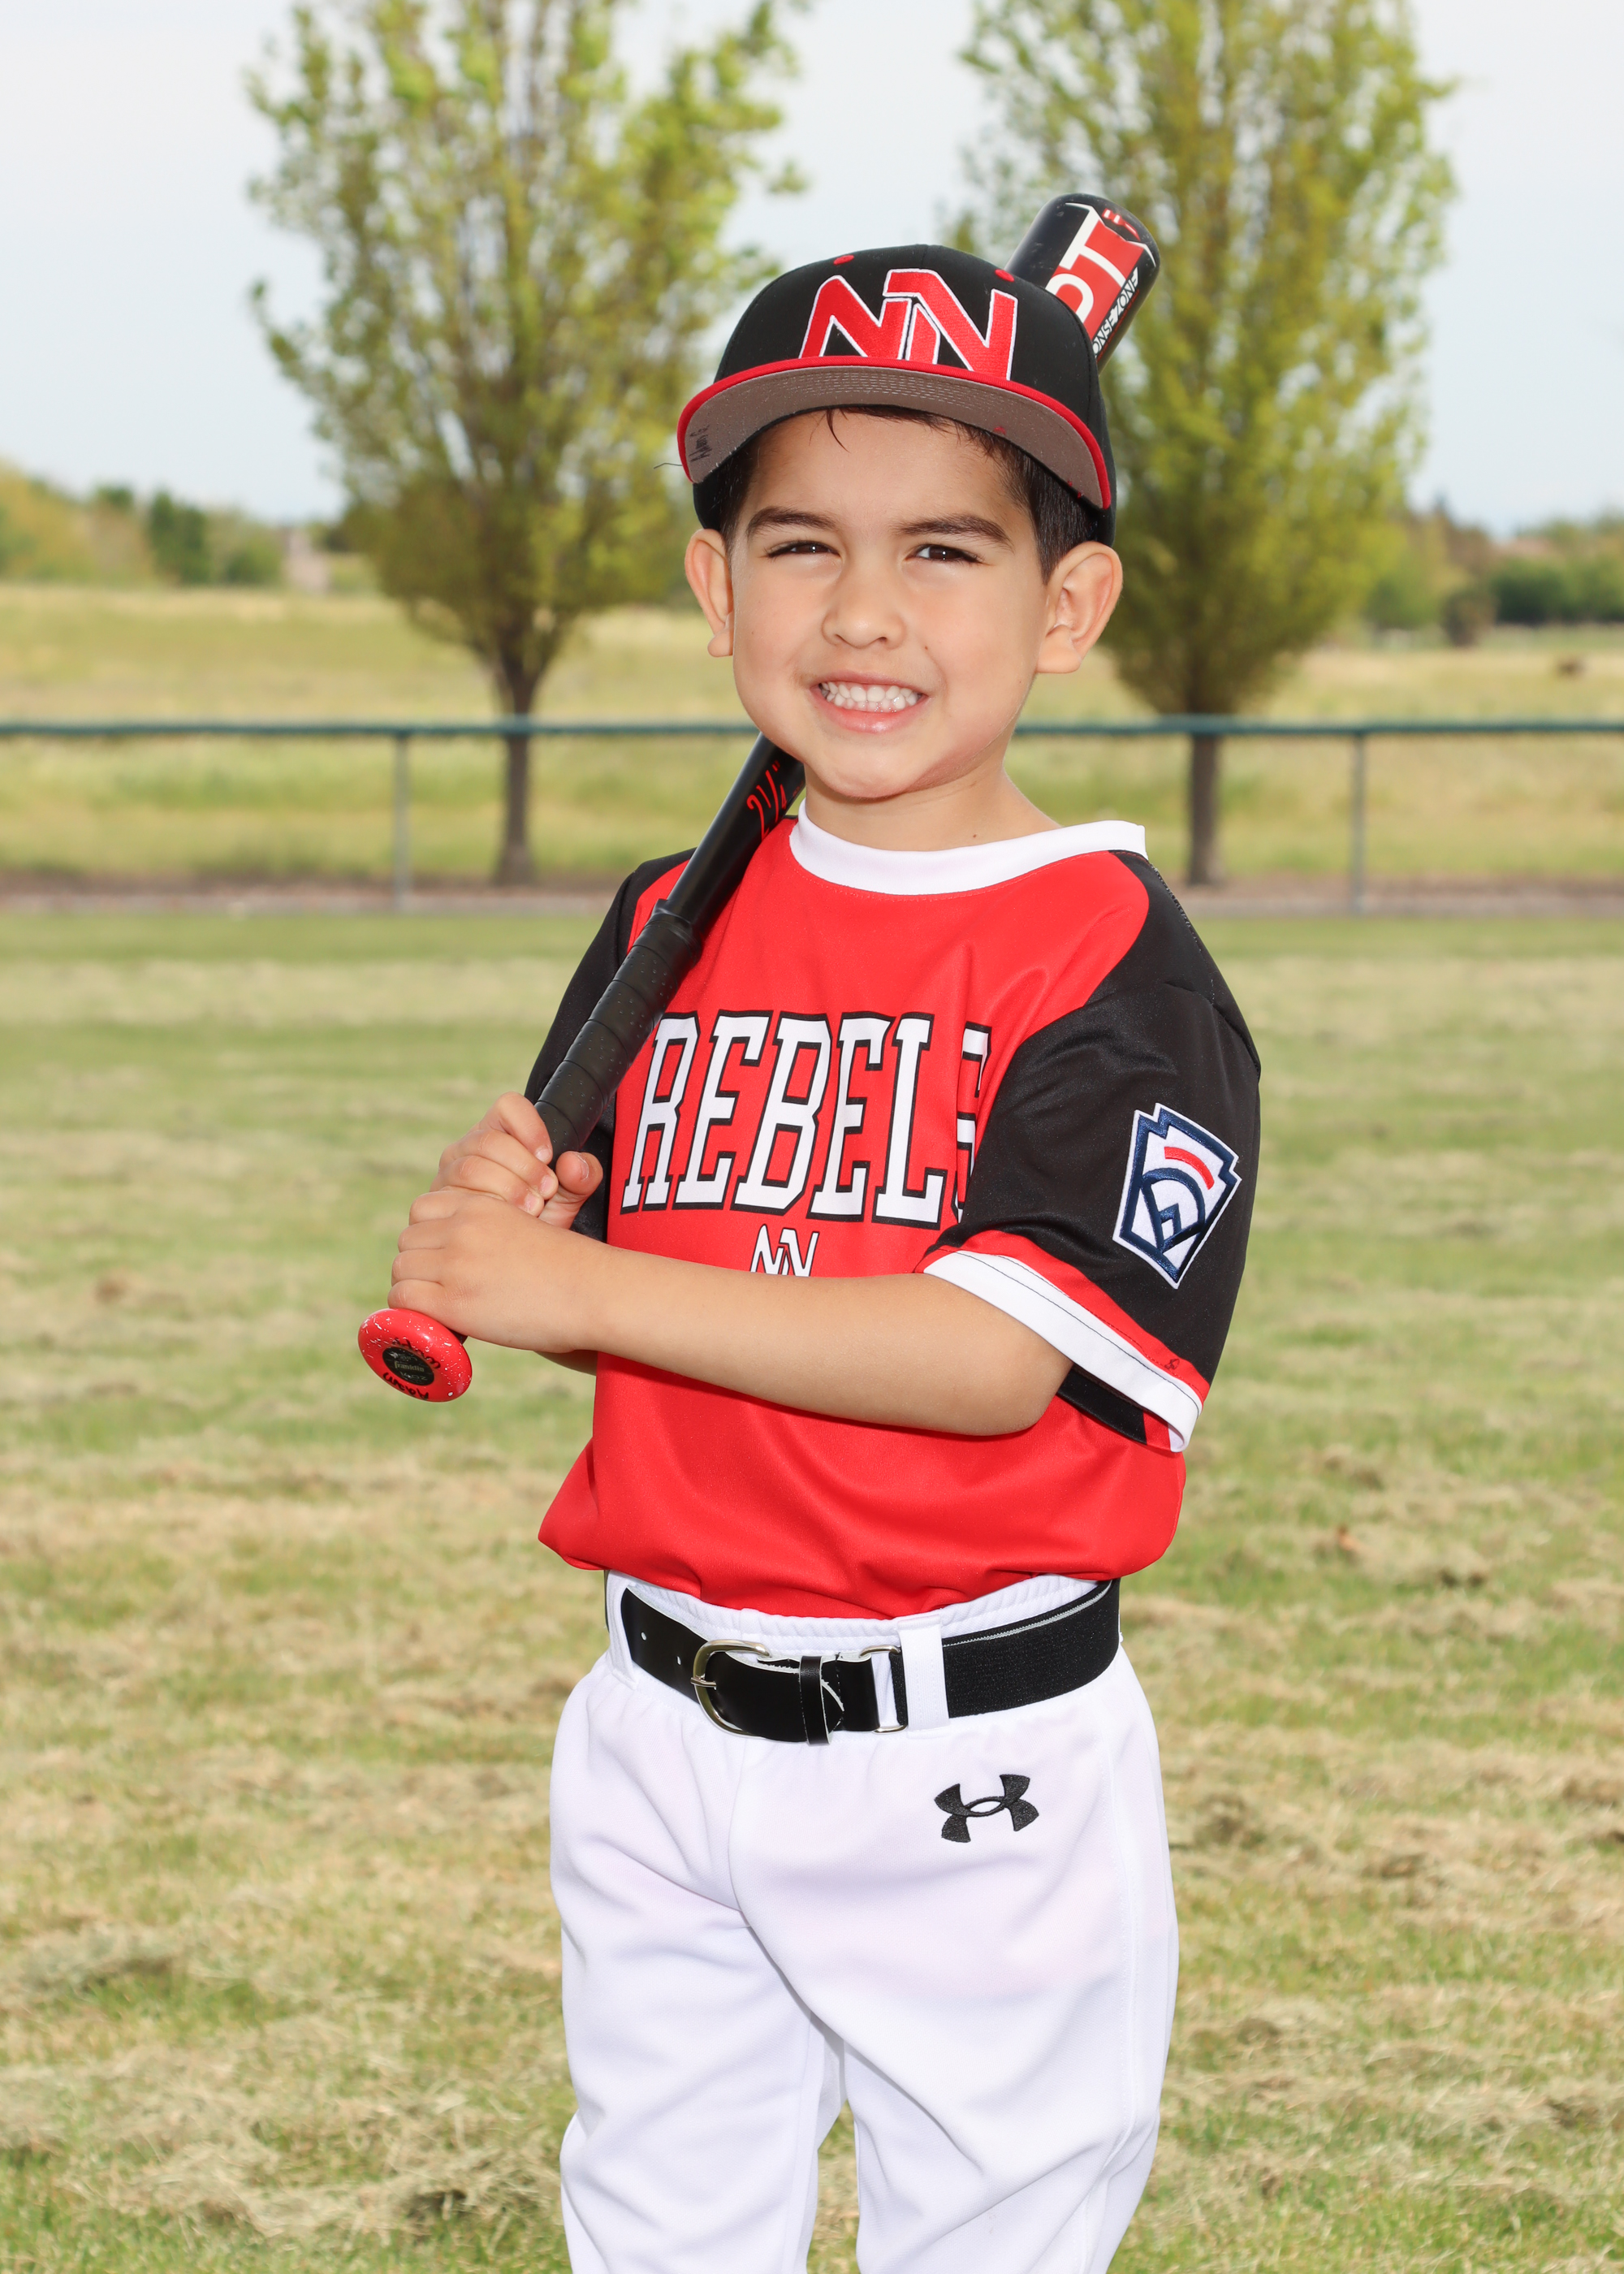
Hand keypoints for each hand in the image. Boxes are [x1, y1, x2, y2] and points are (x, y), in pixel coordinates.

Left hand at [390, 1186, 594, 1352]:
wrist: (593, 1292)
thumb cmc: (571, 1266)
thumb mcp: (533, 1223)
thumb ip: (500, 1225)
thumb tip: (486, 1246)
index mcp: (481, 1207)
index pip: (423, 1210)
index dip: (429, 1235)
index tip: (443, 1257)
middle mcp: (462, 1230)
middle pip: (408, 1240)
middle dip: (419, 1263)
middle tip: (439, 1286)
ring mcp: (456, 1264)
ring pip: (401, 1269)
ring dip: (413, 1287)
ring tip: (436, 1305)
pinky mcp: (454, 1302)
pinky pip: (403, 1299)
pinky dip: (409, 1310)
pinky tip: (432, 1319)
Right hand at [433, 1092, 603, 1228]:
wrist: (513, 1257)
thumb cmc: (540, 1219)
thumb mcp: (569, 1199)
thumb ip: (582, 1178)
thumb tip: (574, 1163)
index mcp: (501, 1131)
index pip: (508, 1106)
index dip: (530, 1127)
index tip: (548, 1156)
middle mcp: (469, 1146)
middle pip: (490, 1139)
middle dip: (524, 1167)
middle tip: (546, 1192)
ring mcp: (449, 1172)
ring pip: (471, 1166)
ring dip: (506, 1188)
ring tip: (531, 1209)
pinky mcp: (437, 1200)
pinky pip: (455, 1196)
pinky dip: (485, 1209)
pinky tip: (505, 1222)